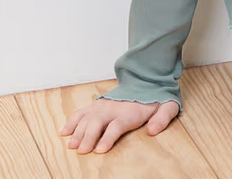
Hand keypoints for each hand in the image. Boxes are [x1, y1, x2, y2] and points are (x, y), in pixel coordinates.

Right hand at [59, 98, 179, 153]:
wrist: (147, 81)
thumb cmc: (156, 99)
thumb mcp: (168, 107)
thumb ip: (162, 118)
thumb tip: (153, 131)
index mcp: (130, 112)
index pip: (117, 125)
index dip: (108, 138)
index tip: (100, 149)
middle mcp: (114, 108)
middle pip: (98, 122)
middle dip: (89, 136)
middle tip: (83, 150)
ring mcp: (103, 106)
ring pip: (87, 118)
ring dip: (78, 131)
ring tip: (72, 145)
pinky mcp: (97, 105)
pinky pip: (82, 112)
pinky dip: (72, 121)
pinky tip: (64, 132)